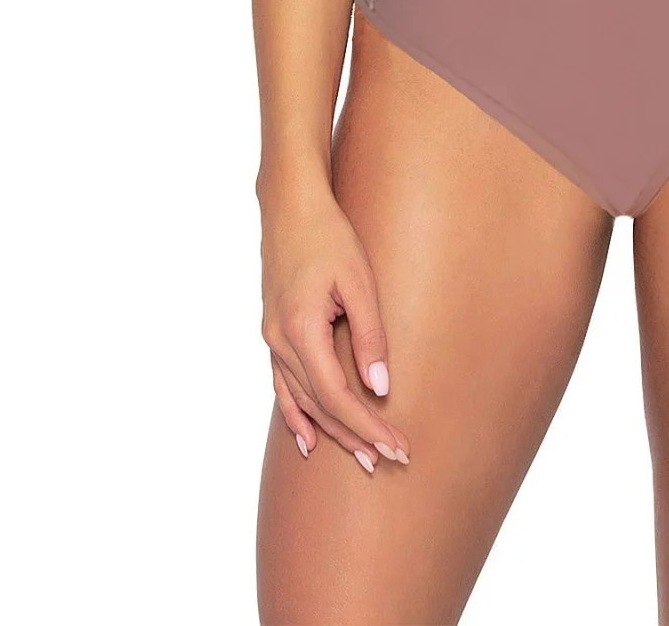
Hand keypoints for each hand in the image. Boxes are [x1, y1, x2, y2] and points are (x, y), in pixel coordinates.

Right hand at [260, 183, 410, 471]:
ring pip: (301, 400)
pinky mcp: (273, 332)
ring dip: (332, 431)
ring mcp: (272, 338)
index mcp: (301, 330)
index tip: (396, 447)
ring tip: (363, 457)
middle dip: (356, 436)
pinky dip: (296, 415)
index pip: (337, 397)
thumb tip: (380, 386)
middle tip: (391, 461)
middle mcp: (280, 341)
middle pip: (319, 406)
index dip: (366, 426)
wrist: (290, 206)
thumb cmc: (329, 236)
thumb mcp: (358, 281)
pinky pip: (282, 386)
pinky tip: (308, 439)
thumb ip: (369, 335)